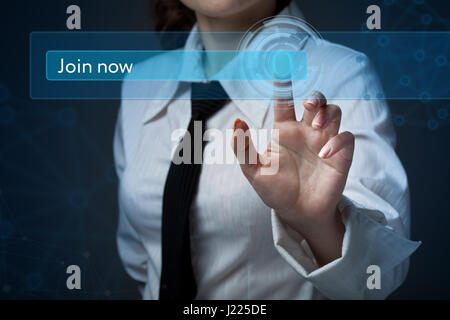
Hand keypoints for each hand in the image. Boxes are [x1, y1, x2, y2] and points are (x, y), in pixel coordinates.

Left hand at [231, 85, 354, 265]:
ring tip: (318, 126)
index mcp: (284, 131)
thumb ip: (243, 149)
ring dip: (328, 113)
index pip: (284, 101)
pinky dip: (338, 140)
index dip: (283, 84)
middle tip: (309, 105)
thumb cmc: (275, 191)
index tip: (283, 66)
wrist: (297, 214)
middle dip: (316, 96)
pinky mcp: (340, 156)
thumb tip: (235, 123)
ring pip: (335, 112)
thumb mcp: (254, 172)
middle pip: (316, 101)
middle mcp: (305, 132)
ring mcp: (324, 141)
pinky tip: (324, 152)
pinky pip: (346, 138)